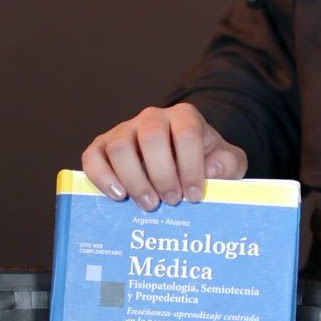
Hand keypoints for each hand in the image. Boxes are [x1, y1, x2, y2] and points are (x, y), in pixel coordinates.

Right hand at [81, 103, 246, 209]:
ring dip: (134, 179)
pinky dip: (102, 177)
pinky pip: (92, 157)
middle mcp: (152, 118)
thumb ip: (228, 163)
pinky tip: (119, 196)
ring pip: (120, 147)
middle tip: (171, 201)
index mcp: (185, 117)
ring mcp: (125, 130)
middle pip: (150, 138)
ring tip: (149, 204)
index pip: (186, 134)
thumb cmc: (205, 162)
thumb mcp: (228, 162)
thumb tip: (212, 170)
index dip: (190, 167)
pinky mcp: (103, 146)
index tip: (193, 196)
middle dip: (162, 174)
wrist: (179, 161)